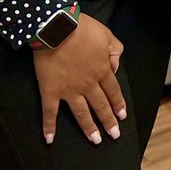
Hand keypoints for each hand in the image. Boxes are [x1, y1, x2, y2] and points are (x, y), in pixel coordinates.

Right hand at [32, 13, 125, 145]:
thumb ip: (115, 50)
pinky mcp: (50, 91)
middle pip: (101, 105)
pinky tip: (49, 139)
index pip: (113, 91)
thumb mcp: (107, 34)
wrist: (57, 28)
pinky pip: (50, 112)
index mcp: (102, 70)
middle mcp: (88, 84)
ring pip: (82, 113)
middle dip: (109, 121)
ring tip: (96, 140)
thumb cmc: (82, 28)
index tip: (122, 116)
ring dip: (89, 128)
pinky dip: (49, 127)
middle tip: (114, 135)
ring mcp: (69, 90)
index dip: (118, 104)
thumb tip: (115, 67)